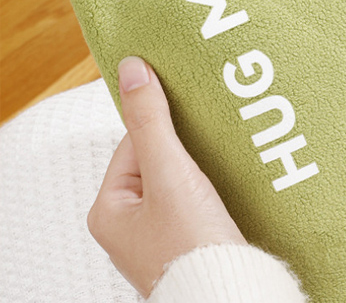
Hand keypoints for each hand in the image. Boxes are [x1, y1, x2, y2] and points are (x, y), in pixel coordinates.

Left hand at [88, 57, 245, 297]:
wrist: (231, 294)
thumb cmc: (192, 245)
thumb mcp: (169, 173)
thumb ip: (151, 121)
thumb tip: (131, 69)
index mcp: (111, 210)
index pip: (134, 144)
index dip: (164, 126)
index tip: (192, 112)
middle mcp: (130, 224)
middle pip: (157, 160)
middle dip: (186, 145)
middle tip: (212, 134)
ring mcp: (159, 233)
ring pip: (179, 178)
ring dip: (201, 163)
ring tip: (223, 155)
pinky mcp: (188, 239)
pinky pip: (195, 197)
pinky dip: (211, 183)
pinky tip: (228, 178)